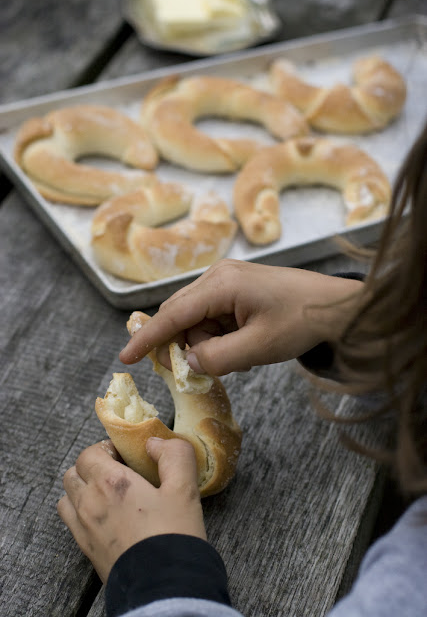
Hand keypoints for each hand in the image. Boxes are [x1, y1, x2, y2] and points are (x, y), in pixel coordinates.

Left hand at [57, 438, 205, 583]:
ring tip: (109, 494)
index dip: (105, 449)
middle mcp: (90, 502)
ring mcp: (84, 527)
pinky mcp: (86, 549)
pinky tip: (105, 516)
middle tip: (118, 472)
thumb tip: (155, 442)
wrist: (163, 586)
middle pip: (74, 472)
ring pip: (68, 496)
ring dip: (82, 488)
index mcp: (111, 482)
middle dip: (92, 466)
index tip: (125, 456)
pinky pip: (70, 520)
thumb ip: (174, 455)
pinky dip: (80, 511)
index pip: (88, 453)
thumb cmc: (173, 535)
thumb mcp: (185, 489)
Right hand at [119, 259, 361, 375]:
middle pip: (180, 316)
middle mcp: (218, 276)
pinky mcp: (235, 290)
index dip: (147, 338)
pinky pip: (212, 318)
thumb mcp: (259, 347)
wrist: (337, 307)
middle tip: (197, 370)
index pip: (173, 314)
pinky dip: (218, 337)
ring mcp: (226, 281)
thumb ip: (218, 358)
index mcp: (221, 283)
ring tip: (239, 354)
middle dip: (183, 346)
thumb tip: (188, 364)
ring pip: (195, 320)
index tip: (125, 357)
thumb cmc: (302, 321)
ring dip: (206, 344)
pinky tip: (241, 346)